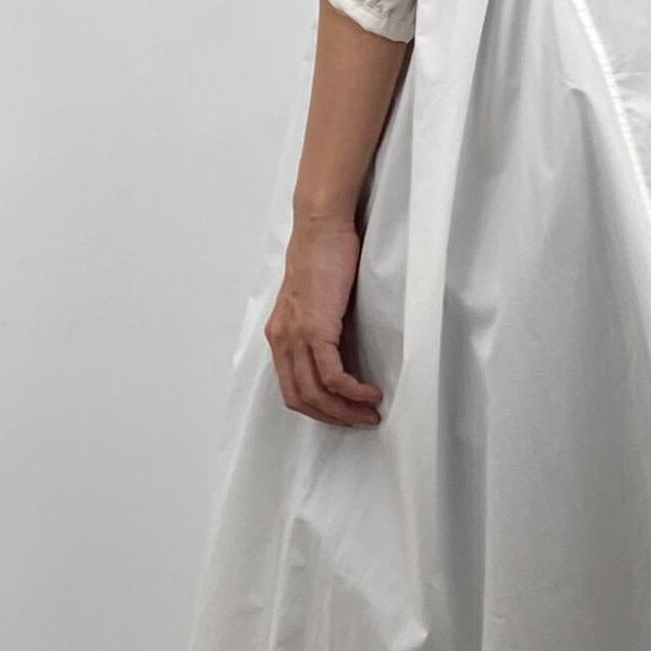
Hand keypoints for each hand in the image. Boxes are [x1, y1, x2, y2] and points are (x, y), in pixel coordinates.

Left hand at [266, 209, 384, 426]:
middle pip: (301, 398)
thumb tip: (339, 352)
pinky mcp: (316, 329)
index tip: (344, 413)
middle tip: (361, 421)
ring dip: (345, 410)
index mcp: (279, 335)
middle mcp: (281, 340)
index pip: (291, 389)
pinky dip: (352, 391)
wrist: (321, 229)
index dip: (318, 409)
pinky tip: (370, 392)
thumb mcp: (316, 301)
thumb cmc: (323, 257)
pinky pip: (333, 376)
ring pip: (316, 393)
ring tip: (370, 412)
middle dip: (333, 417)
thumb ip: (319, 328)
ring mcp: (296, 336)